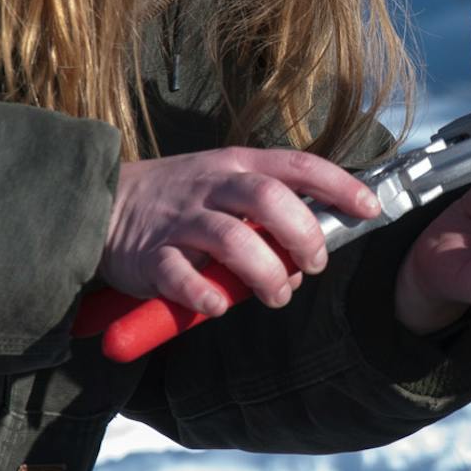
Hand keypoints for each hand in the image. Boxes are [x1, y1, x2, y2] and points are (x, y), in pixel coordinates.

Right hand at [99, 149, 381, 316]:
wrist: (100, 204)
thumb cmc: (177, 200)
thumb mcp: (223, 184)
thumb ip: (267, 207)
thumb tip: (314, 244)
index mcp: (235, 165)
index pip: (297, 165)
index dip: (338, 185)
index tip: (370, 208)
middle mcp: (210, 186)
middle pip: (268, 198)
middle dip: (302, 234)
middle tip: (313, 265)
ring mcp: (179, 220)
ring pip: (231, 238)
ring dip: (265, 273)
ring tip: (276, 294)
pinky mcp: (149, 256)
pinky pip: (180, 276)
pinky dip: (206, 295)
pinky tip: (219, 306)